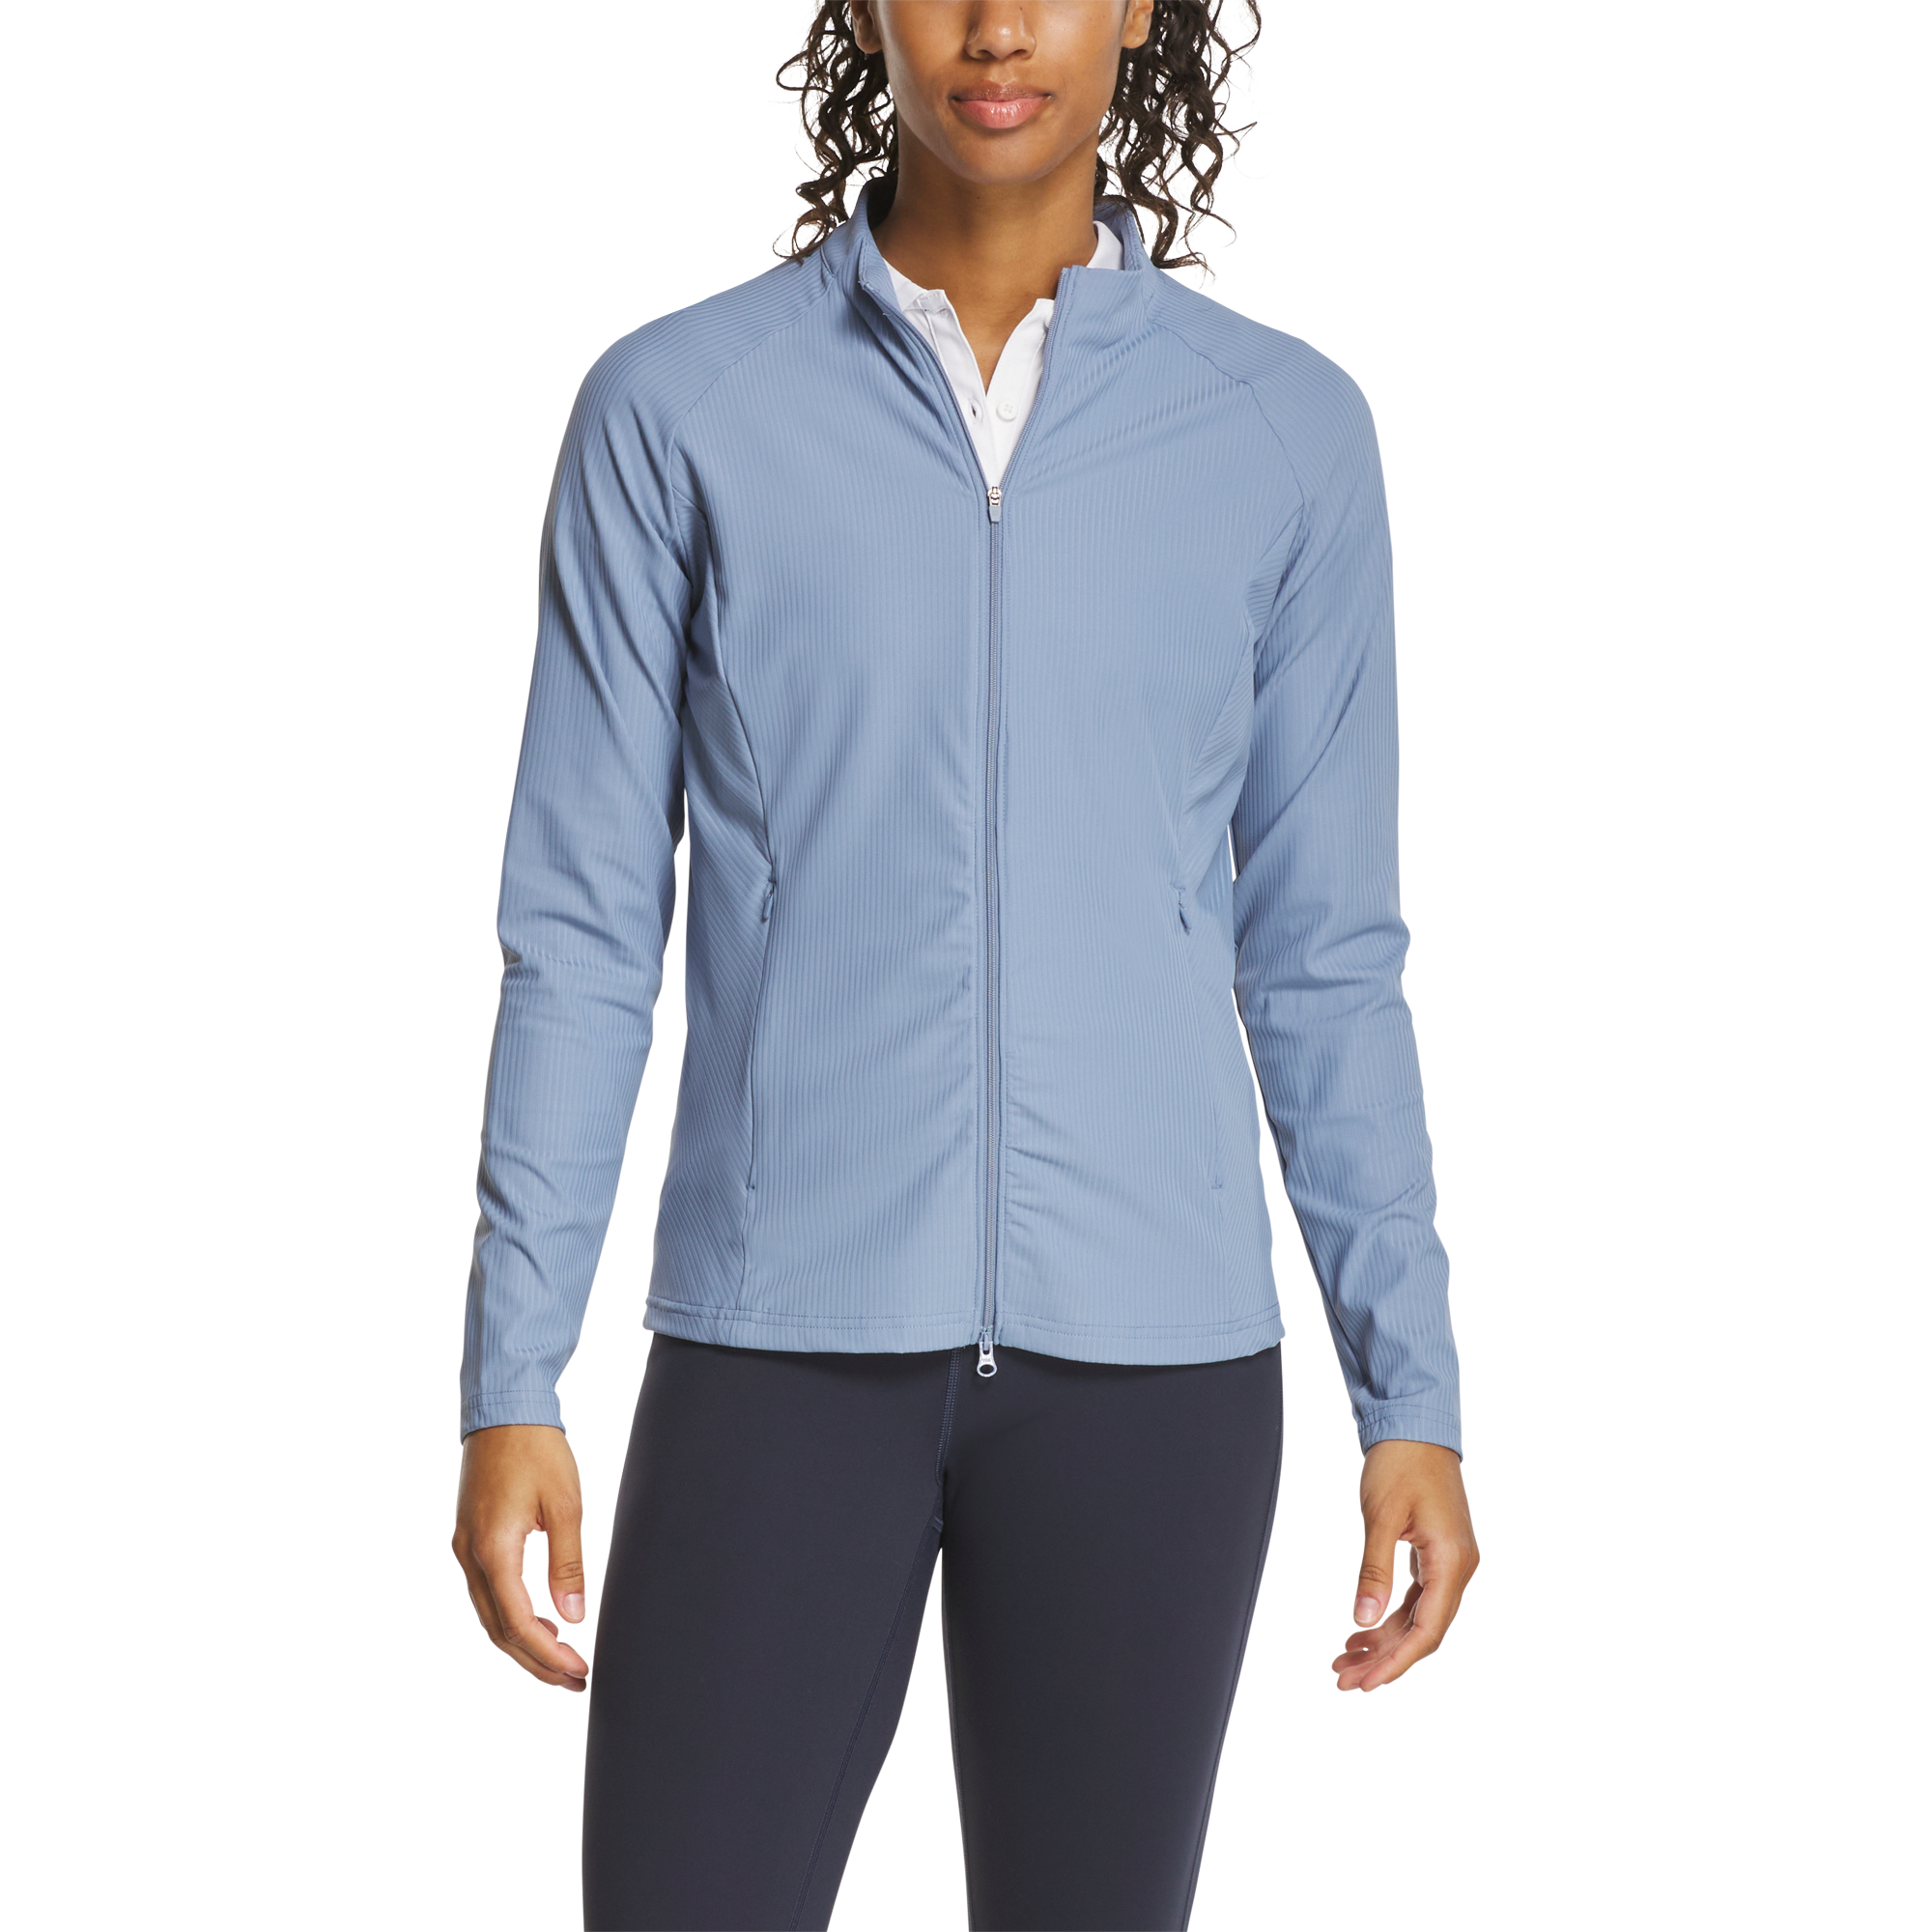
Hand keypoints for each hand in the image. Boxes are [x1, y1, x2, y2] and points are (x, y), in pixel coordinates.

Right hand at [452, 1423, 590, 1691]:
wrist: (505, 1409)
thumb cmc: (537, 1449)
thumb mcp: (564, 1504)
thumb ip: (568, 1564)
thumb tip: (573, 1618)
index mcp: (494, 1548)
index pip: (517, 1621)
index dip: (548, 1654)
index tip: (578, 1670)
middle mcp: (470, 1554)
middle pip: (499, 1630)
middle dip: (537, 1661)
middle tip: (575, 1679)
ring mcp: (465, 1547)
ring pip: (490, 1615)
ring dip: (524, 1642)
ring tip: (563, 1660)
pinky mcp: (469, 1538)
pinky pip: (487, 1593)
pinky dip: (512, 1616)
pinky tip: (541, 1620)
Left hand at [1331, 1438, 1478, 1692]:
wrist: (1414, 1424)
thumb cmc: (1401, 1462)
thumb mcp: (1381, 1517)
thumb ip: (1374, 1571)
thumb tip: (1363, 1620)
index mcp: (1452, 1561)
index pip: (1428, 1629)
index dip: (1397, 1661)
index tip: (1366, 1682)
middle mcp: (1458, 1566)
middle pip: (1424, 1631)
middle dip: (1384, 1658)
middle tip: (1343, 1678)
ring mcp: (1449, 1560)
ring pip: (1418, 1616)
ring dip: (1383, 1640)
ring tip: (1344, 1658)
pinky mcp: (1435, 1552)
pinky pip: (1416, 1597)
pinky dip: (1389, 1615)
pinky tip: (1361, 1630)